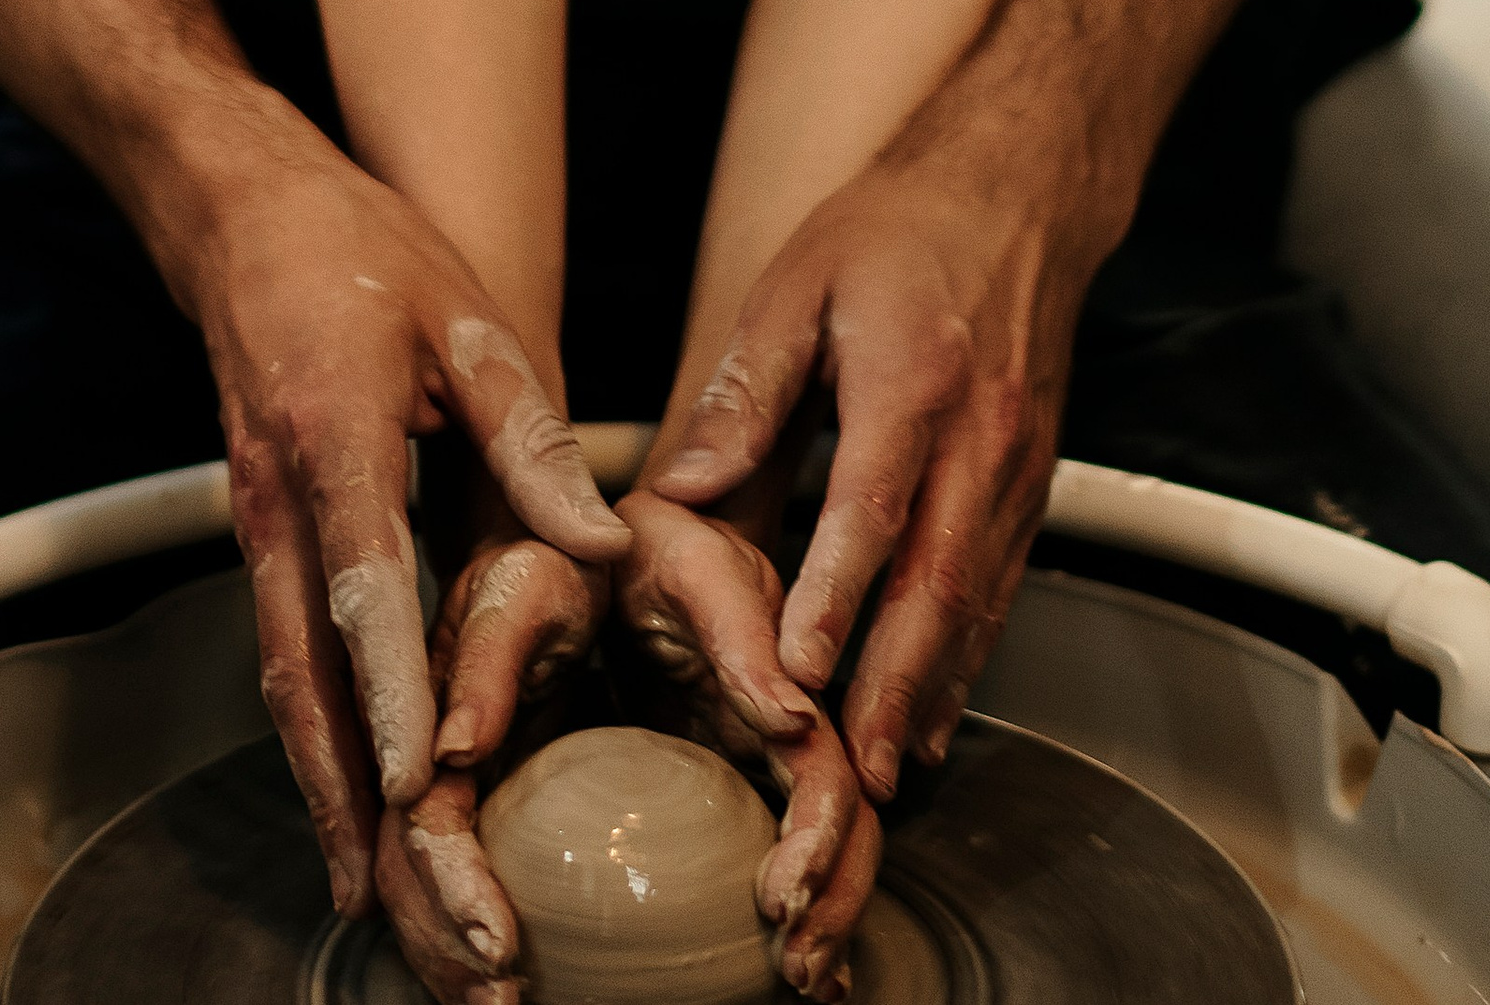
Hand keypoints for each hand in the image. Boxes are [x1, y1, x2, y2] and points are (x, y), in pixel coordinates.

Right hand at [179, 95, 626, 919]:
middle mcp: (278, 499)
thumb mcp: (466, 318)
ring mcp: (255, 525)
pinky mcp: (259, 538)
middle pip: (301, 673)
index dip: (387, 691)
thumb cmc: (364, 252)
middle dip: (350, 797)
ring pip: (283, 683)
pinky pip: (284, 656)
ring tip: (376, 901)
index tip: (415, 787)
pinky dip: (314, 741)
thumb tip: (600, 540)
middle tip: (402, 902)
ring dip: (324, 793)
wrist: (242, 215)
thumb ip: (531, 434)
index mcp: (334, 434)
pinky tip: (352, 812)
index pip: (362, 585)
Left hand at [614, 488, 878, 1000]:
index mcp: (799, 635)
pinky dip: (834, 882)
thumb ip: (729, 622)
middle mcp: (817, 678)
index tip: (788, 890)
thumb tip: (789, 711)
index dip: (823, 824)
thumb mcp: (677, 557)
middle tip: (797, 954)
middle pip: (862, 794)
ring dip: (843, 891)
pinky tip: (820, 948)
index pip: (832, 738)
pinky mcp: (780, 736)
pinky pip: (831, 812)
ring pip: (858, 813)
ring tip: (810, 971)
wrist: (626, 529)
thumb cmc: (643, 539)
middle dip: (841, 881)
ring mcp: (804, 709)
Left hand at [647, 122, 1087, 799]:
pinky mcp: (1031, 482)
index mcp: (910, 378)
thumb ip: (746, 388)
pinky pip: (1000, 585)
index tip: (799, 671)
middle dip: (895, 682)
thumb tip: (685, 485)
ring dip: (934, 689)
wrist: (1013, 194)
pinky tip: (931, 712)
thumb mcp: (798, 282)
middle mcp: (977, 434)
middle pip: (939, 577)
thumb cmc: (893, 232)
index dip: (838, 594)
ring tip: (886, 772)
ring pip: (978, 597)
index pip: (874, 504)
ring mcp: (1015, 465)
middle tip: (851, 771)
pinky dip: (968, 657)